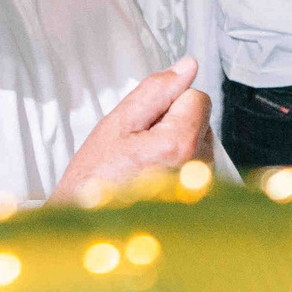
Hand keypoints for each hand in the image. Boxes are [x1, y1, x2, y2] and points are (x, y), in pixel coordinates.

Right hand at [56, 57, 210, 201]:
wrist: (88, 224)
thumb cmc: (95, 180)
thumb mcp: (118, 124)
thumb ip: (156, 91)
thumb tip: (187, 67)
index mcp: (180, 145)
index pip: (197, 97)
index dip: (169, 103)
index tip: (146, 124)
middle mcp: (199, 168)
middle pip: (201, 119)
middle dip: (174, 123)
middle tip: (140, 145)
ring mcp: (202, 186)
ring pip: (200, 140)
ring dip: (177, 144)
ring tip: (145, 163)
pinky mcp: (202, 198)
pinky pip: (199, 163)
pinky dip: (181, 164)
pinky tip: (155, 177)